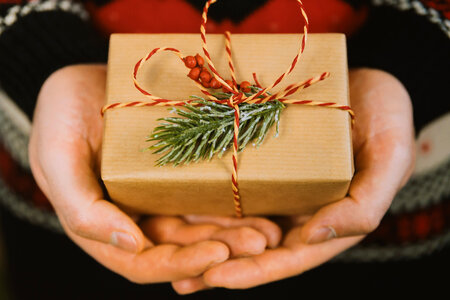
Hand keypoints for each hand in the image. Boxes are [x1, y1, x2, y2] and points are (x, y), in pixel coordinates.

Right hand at [29, 64, 281, 282]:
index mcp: (105, 224)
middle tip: (259, 241)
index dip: (181, 264)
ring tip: (270, 229)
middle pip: (183, 246)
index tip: (217, 254)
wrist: (86, 79)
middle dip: (221, 249)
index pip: (144, 263)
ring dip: (236, 231)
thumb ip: (80, 208)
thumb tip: (129, 245)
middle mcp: (138, 216)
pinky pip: (209, 191)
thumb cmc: (61, 113)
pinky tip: (261, 200)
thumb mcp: (57, 156)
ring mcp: (161, 194)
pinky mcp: (180, 171)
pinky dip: (234, 201)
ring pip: (202, 223)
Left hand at [172, 68, 415, 291]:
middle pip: (252, 247)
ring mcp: (275, 189)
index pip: (287, 257)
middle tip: (176, 277)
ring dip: (202, 238)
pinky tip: (175, 203)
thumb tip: (317, 238)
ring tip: (164, 250)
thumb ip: (364, 205)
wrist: (363, 81)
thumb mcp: (390, 157)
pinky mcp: (259, 165)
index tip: (216, 278)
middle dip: (216, 264)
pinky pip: (229, 185)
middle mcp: (296, 211)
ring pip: (235, 221)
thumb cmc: (386, 117)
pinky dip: (205, 198)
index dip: (253, 272)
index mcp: (326, 220)